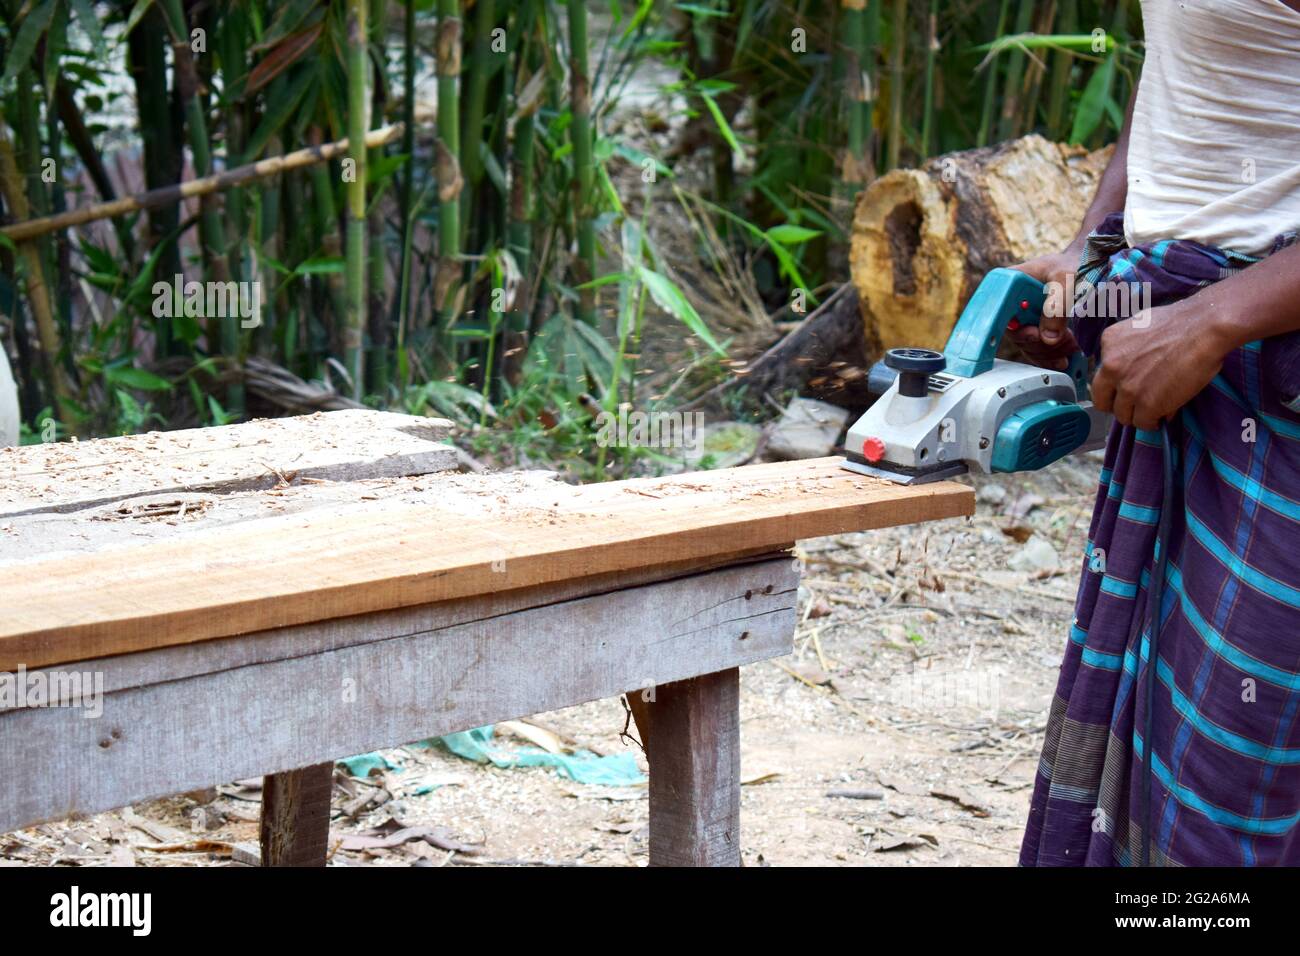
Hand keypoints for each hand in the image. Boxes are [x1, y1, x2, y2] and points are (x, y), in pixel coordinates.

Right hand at [1009, 249, 1081, 370]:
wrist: (1086, 267)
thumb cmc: (1074, 264)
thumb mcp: (1067, 278)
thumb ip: (1057, 305)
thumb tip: (1048, 338)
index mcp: (1010, 283)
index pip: (999, 312)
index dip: (1014, 326)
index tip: (1035, 333)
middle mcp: (1012, 303)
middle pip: (1014, 334)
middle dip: (1040, 342)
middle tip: (1064, 339)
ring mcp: (1023, 318)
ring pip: (1027, 346)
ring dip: (1050, 351)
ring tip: (1072, 343)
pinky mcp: (1035, 330)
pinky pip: (1036, 351)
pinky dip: (1051, 356)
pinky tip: (1064, 354)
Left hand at [1092, 301, 1227, 430]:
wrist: (1205, 328)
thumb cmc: (1184, 322)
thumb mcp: (1141, 327)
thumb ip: (1129, 348)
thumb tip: (1134, 367)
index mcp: (1109, 343)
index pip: (1101, 375)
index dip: (1115, 386)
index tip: (1126, 389)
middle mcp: (1111, 366)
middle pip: (1102, 401)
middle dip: (1118, 406)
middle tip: (1135, 405)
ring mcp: (1127, 387)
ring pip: (1123, 415)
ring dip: (1139, 414)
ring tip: (1156, 409)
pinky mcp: (1146, 404)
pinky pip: (1143, 423)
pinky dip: (1154, 421)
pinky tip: (1164, 414)